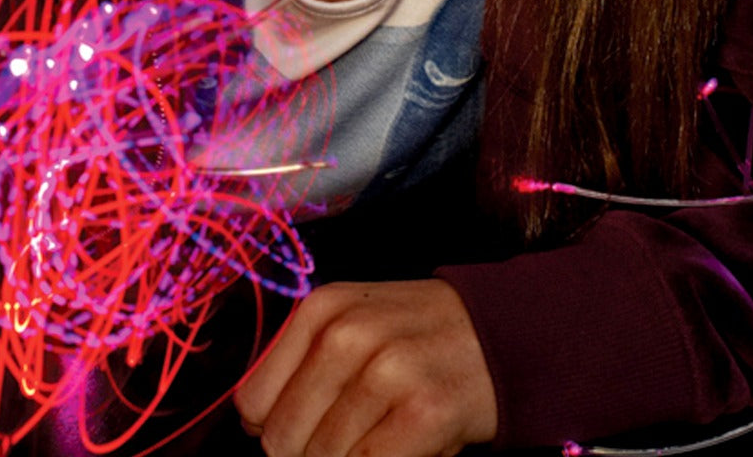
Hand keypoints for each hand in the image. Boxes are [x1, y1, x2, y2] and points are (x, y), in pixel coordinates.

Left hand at [233, 279, 496, 456]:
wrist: (499, 332)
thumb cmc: (413, 336)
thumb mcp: (349, 324)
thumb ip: (298, 364)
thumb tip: (254, 423)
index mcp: (320, 309)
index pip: (254, 402)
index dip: (273, 428)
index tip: (304, 428)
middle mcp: (347, 334)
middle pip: (284, 438)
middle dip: (308, 451)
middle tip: (349, 436)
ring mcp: (387, 371)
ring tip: (381, 432)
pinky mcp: (425, 411)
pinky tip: (398, 446)